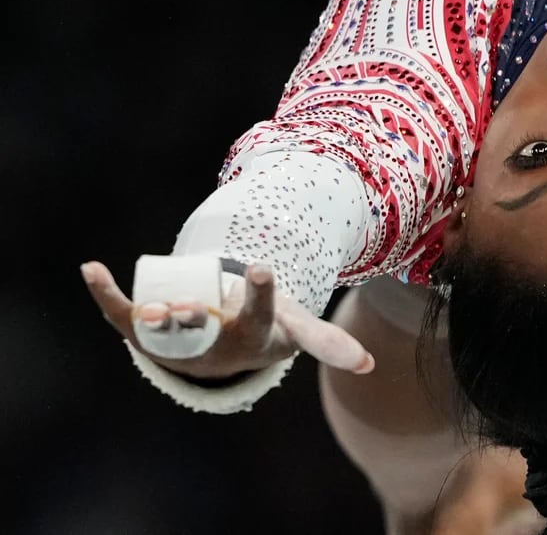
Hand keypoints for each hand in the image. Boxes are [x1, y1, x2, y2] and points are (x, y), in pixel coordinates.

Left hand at [82, 260, 374, 379]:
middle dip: (193, 320)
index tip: (261, 267)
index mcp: (251, 337)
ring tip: (147, 307)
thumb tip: (369, 367)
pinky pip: (121, 316)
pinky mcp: (146, 336)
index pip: (259, 315)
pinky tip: (90, 268)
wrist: (218, 356)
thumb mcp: (294, 333)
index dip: (260, 293)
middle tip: (187, 310)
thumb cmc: (261, 332)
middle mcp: (210, 344)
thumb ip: (330, 345)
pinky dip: (104, 292)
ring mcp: (177, 340)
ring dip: (150, 319)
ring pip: (161, 329)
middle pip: (202, 330)